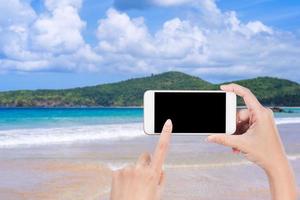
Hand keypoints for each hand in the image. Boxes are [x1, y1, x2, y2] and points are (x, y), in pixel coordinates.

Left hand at [110, 119, 172, 199]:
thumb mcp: (157, 194)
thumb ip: (161, 179)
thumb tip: (161, 169)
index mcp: (153, 174)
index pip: (162, 149)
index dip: (165, 134)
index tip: (167, 123)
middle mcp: (140, 169)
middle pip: (145, 156)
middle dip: (145, 164)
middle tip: (143, 178)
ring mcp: (127, 169)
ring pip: (133, 165)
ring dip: (134, 172)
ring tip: (132, 187)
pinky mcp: (117, 172)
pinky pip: (123, 170)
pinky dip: (124, 176)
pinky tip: (124, 187)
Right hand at [207, 83, 296, 199]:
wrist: (277, 165)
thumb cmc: (265, 153)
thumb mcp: (241, 144)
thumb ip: (223, 139)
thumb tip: (209, 137)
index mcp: (261, 113)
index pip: (246, 94)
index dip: (233, 88)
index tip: (222, 88)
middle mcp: (262, 114)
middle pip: (239, 113)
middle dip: (233, 125)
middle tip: (231, 135)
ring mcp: (261, 120)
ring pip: (241, 121)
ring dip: (236, 133)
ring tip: (235, 145)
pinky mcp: (260, 126)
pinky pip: (245, 126)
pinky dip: (240, 135)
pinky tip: (238, 146)